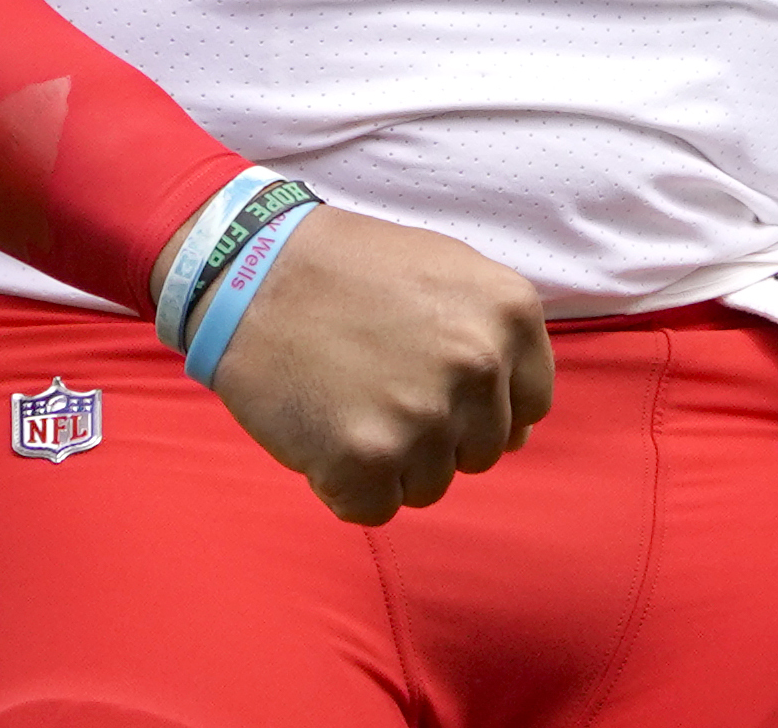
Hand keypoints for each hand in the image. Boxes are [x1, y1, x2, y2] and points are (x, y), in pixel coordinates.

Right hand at [196, 206, 552, 525]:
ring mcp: (423, 417)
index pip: (531, 406)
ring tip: (346, 399)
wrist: (246, 270)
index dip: (481, 405)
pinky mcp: (365, 462)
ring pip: (429, 485)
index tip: (433, 382)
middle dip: (434, 433)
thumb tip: (519, 432)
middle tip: (377, 384)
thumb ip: (494, 340)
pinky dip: (344, 485)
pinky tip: (321, 429)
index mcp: (508, 312)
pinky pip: (374, 508)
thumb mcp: (445, 270)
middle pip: (480, 452)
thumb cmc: (344, 269)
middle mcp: (478, 365)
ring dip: (389, 461)